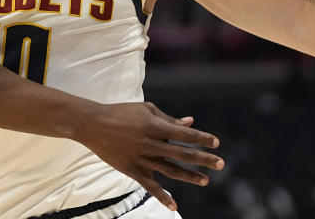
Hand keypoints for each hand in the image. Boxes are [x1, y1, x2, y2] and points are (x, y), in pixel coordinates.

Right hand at [77, 101, 223, 211]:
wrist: (93, 124)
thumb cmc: (122, 113)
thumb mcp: (146, 110)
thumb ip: (168, 119)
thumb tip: (190, 123)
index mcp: (155, 126)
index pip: (184, 134)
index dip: (202, 138)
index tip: (216, 143)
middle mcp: (151, 144)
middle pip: (182, 154)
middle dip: (203, 159)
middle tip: (221, 164)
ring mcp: (142, 159)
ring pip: (170, 171)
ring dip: (189, 176)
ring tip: (205, 180)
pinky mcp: (132, 170)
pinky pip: (150, 186)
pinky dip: (162, 196)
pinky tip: (174, 205)